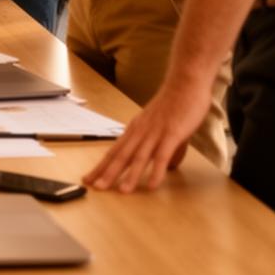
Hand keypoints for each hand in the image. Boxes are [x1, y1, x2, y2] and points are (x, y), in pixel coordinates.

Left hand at [84, 77, 209, 192]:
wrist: (185, 83)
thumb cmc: (174, 104)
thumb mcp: (161, 126)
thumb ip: (163, 147)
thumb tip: (167, 166)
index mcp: (135, 129)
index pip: (114, 150)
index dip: (101, 166)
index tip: (89, 178)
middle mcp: (140, 132)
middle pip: (121, 155)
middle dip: (108, 173)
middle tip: (96, 187)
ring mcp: (155, 133)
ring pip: (139, 157)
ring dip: (130, 175)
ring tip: (121, 192)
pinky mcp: (172, 134)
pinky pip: (162, 155)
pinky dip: (156, 171)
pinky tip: (152, 185)